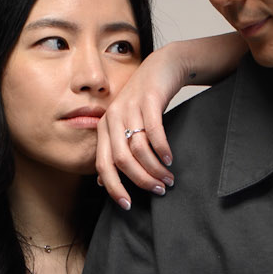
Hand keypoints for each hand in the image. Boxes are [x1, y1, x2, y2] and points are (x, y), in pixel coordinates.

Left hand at [97, 48, 181, 207]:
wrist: (162, 67)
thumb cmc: (145, 102)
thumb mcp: (125, 125)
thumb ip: (114, 150)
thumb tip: (102, 181)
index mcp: (104, 127)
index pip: (103, 165)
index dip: (114, 188)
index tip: (128, 205)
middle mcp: (112, 117)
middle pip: (121, 160)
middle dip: (140, 180)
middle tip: (158, 190)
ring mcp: (129, 107)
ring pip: (138, 148)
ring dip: (154, 168)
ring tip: (168, 179)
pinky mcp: (148, 99)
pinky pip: (154, 132)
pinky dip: (162, 149)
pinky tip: (170, 159)